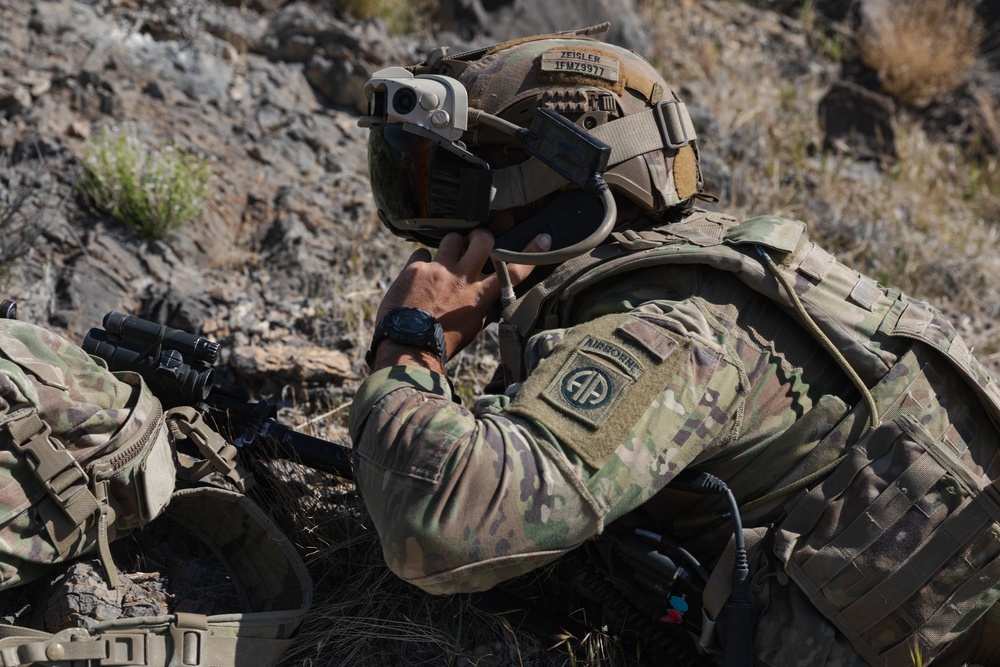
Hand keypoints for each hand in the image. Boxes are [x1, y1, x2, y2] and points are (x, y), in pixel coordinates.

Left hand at [371, 229, 549, 371]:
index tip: (544, 238)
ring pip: (453, 238)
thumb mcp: (472, 327)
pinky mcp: (415, 268)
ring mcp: (439, 270)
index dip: (531, 253)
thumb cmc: (443, 342)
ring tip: (444, 259)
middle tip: (475, 243)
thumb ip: (484, 306)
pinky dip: (421, 260)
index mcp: (480, 296)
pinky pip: (421, 251)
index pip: (514, 271)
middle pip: (484, 240)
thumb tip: (494, 296)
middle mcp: (463, 278)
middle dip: (482, 237)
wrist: (408, 348)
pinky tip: (418, 275)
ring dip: (451, 246)